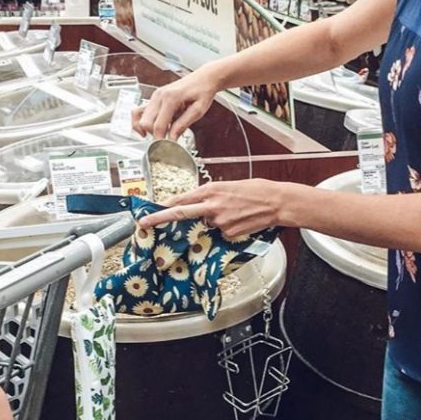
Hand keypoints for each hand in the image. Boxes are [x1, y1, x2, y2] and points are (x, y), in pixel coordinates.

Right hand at [133, 67, 222, 139]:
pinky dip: (141, 121)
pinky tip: (148, 129)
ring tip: (158, 135)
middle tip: (165, 142)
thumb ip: (183, 125)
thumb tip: (172, 138)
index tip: (166, 148)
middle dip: (154, 135)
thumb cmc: (203, 91)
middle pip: (146, 123)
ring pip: (140, 117)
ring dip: (146, 129)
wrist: (204, 78)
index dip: (161, 140)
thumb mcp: (198, 110)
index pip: (159, 126)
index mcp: (171, 98)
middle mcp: (159, 96)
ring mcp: (155, 96)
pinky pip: (140, 111)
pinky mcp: (155, 98)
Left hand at [138, 178, 284, 237]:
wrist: (277, 202)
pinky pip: (222, 232)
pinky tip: (241, 220)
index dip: (163, 205)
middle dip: (159, 217)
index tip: (148, 211)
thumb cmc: (257, 191)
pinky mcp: (229, 233)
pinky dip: (228, 228)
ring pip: (208, 224)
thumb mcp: (229, 186)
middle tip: (143, 222)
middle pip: (180, 212)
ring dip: (215, 220)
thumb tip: (200, 204)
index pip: (181, 199)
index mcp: (211, 190)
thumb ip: (211, 195)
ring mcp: (220, 221)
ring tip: (235, 212)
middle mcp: (212, 205)